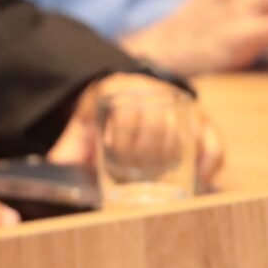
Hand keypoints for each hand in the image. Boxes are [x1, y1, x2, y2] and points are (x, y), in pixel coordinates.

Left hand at [46, 74, 224, 190]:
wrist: (131, 92)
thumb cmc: (105, 115)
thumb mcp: (85, 124)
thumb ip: (71, 144)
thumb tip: (54, 164)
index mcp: (125, 88)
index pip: (128, 113)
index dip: (121, 136)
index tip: (111, 151)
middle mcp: (158, 92)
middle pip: (157, 126)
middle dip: (144, 153)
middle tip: (133, 169)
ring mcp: (184, 107)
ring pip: (185, 135)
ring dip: (169, 159)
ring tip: (154, 173)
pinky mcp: (204, 122)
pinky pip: (214, 143)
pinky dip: (208, 163)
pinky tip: (197, 179)